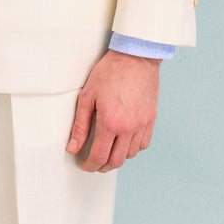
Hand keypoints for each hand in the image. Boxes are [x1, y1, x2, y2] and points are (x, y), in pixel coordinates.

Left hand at [66, 49, 160, 171]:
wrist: (135, 56)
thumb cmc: (110, 72)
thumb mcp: (87, 96)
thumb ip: (80, 125)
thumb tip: (73, 147)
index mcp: (110, 123)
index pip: (99, 156)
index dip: (90, 165)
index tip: (84, 165)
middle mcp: (128, 128)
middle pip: (116, 161)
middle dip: (102, 166)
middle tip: (94, 163)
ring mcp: (142, 124)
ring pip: (130, 154)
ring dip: (118, 158)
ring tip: (108, 152)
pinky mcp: (151, 119)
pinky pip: (144, 144)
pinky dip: (133, 149)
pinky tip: (125, 143)